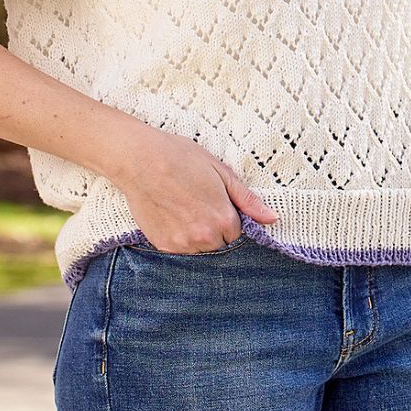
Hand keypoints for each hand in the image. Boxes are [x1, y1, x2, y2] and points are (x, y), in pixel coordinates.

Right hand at [107, 121, 277, 252]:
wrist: (139, 160)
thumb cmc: (180, 158)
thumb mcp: (221, 172)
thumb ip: (247, 200)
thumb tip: (272, 218)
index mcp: (225, 220)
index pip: (238, 234)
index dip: (228, 219)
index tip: (216, 204)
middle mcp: (206, 238)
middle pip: (220, 245)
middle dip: (215, 231)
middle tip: (198, 206)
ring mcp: (183, 244)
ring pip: (201, 251)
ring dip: (198, 238)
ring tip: (184, 210)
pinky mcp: (164, 246)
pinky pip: (180, 251)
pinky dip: (180, 239)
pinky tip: (171, 217)